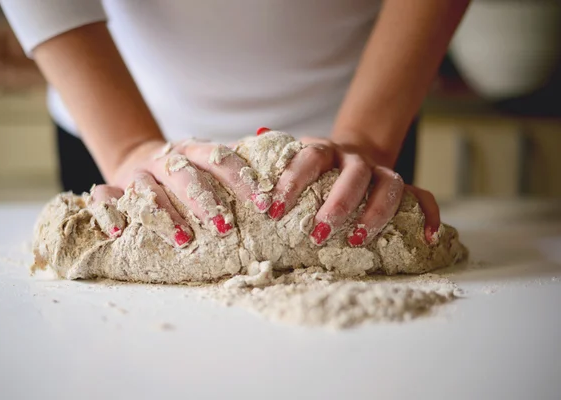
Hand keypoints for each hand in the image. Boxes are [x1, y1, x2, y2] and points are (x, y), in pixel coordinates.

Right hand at [87, 138, 271, 247]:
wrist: (138, 159)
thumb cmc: (186, 171)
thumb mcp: (210, 163)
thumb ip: (238, 168)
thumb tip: (283, 175)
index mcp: (194, 151)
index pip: (221, 160)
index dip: (242, 180)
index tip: (262, 203)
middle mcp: (166, 160)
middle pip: (185, 175)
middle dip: (205, 200)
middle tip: (225, 226)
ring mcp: (137, 174)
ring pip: (147, 189)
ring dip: (164, 213)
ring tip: (182, 238)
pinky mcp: (112, 188)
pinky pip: (103, 199)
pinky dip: (109, 214)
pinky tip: (119, 234)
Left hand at [266, 137, 440, 245]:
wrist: (350, 154)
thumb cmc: (312, 169)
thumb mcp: (287, 161)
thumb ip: (264, 167)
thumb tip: (229, 168)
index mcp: (323, 150)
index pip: (310, 158)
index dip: (293, 181)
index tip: (274, 210)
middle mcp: (355, 160)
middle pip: (354, 175)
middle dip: (338, 205)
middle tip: (318, 233)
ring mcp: (382, 172)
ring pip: (391, 185)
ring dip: (376, 214)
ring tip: (358, 240)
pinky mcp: (403, 188)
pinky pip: (425, 197)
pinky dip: (430, 215)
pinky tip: (427, 237)